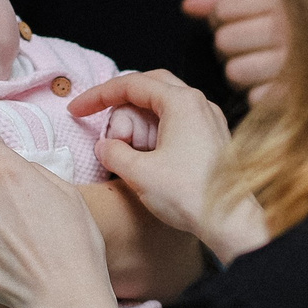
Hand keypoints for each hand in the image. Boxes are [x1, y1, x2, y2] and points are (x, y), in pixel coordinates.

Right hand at [69, 70, 268, 261]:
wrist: (230, 223)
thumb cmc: (190, 196)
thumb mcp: (138, 173)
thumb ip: (112, 153)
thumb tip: (105, 146)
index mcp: (182, 102)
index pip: (131, 84)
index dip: (98, 96)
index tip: (77, 109)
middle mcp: (199, 104)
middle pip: (149, 88)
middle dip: (121, 107)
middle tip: (105, 129)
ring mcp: (209, 120)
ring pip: (163, 106)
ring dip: (139, 123)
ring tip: (127, 151)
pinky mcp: (212, 138)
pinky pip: (176, 123)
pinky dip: (155, 133)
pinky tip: (146, 155)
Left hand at [183, 0, 286, 102]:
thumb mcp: (276, 1)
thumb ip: (230, 1)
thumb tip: (188, 6)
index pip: (224, 10)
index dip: (223, 17)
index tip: (241, 20)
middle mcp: (291, 31)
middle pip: (225, 42)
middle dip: (232, 44)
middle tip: (253, 45)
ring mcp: (296, 66)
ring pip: (235, 72)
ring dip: (243, 71)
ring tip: (264, 65)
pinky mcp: (298, 97)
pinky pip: (254, 98)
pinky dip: (262, 94)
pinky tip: (277, 83)